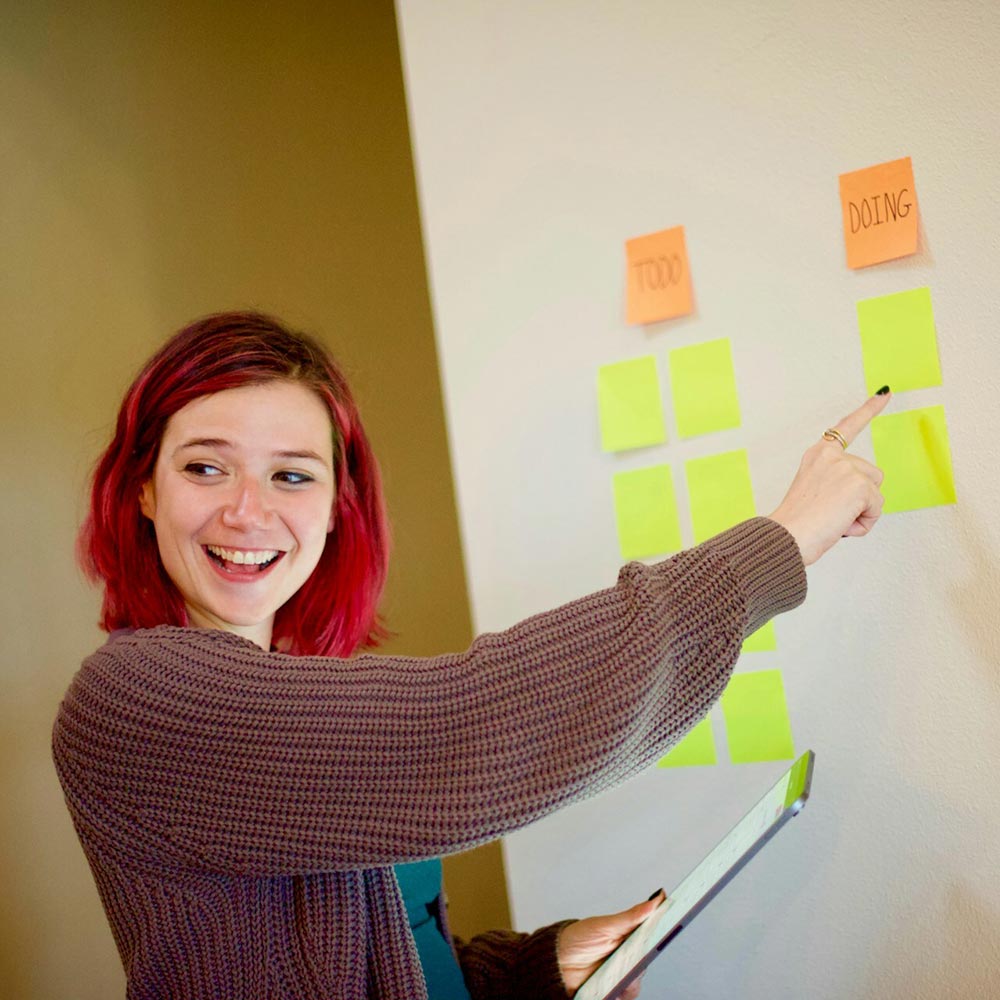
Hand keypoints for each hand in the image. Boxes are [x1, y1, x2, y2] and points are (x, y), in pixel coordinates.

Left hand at [557, 891, 665, 997]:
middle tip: (636, 950)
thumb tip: (657, 899)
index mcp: (629, 938)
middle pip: (646, 962)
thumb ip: (631, 916)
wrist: (556, 963)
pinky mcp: (614, 992)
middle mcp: (628, 958)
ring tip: (615, 969)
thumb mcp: (605, 925)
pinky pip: (625, 995)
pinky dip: (620, 991)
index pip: (654, 936)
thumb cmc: (579, 939)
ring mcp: (621, 976)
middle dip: (643, 957)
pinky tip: (611, 985)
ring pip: (636, 982)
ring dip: (628, 976)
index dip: (665, 930)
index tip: (677, 920)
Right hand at [768, 391, 890, 565]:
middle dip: (859, 498)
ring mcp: (846, 468)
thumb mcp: (815, 493)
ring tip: (834, 520)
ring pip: (876, 492)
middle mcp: (831, 456)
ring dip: (862, 511)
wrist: (787, 537)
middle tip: (829, 513)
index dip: (868, 410)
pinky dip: (863, 523)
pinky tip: (840, 525)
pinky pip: (876, 509)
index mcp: (817, 455)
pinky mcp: (860, 485)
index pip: (846, 427)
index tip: (884, 392)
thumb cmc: (796, 524)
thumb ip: (837, 484)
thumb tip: (865, 496)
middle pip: (871, 475)